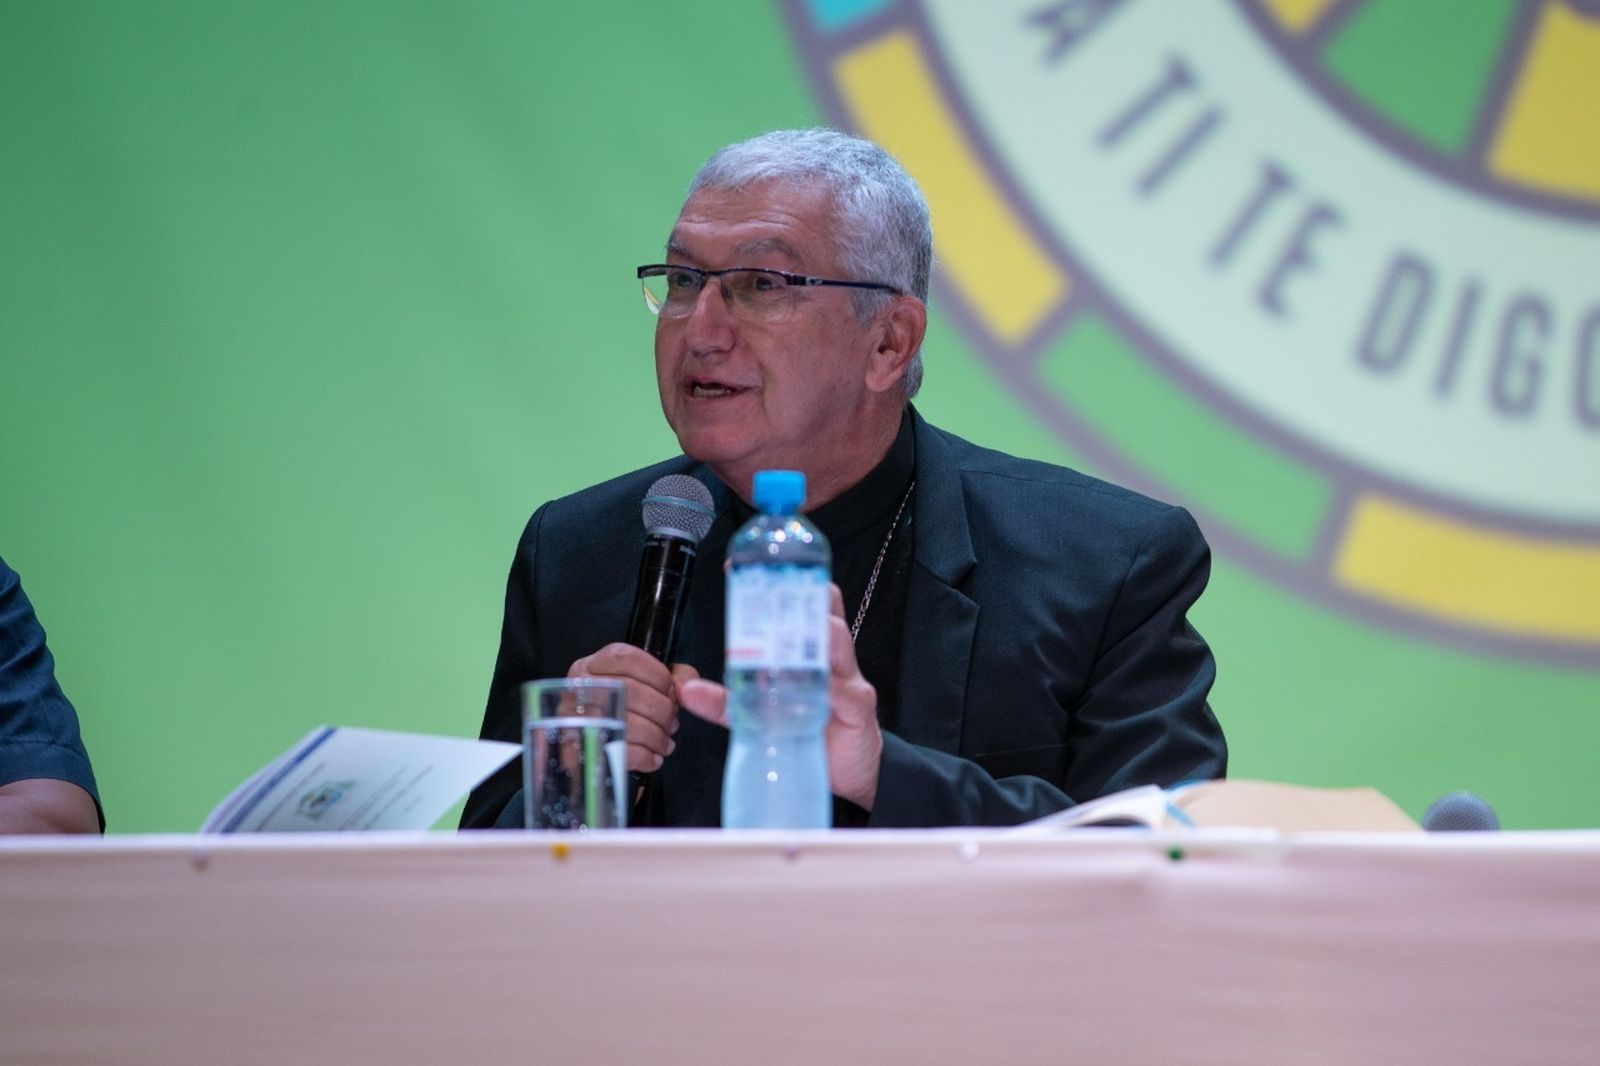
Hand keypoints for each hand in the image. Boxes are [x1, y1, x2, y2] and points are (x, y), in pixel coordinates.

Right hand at [567, 643, 697, 773]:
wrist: (593, 749)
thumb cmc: (626, 711)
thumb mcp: (647, 683)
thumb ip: (674, 676)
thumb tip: (685, 686)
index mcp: (597, 664)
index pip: (628, 659)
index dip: (658, 676)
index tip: (672, 693)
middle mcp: (582, 686)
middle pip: (629, 691)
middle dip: (661, 710)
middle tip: (672, 723)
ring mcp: (577, 717)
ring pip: (626, 723)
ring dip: (656, 736)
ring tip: (664, 742)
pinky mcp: (580, 749)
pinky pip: (619, 751)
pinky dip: (645, 756)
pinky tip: (653, 757)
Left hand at [678, 583, 882, 810]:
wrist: (847, 779)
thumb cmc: (809, 736)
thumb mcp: (760, 718)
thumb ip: (727, 703)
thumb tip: (687, 689)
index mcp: (808, 653)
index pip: (798, 607)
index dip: (777, 585)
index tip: (744, 570)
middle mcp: (830, 659)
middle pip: (820, 613)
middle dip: (798, 596)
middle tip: (771, 589)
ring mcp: (848, 680)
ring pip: (835, 641)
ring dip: (812, 633)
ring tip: (788, 633)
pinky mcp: (859, 708)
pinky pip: (845, 689)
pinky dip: (828, 684)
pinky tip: (815, 684)